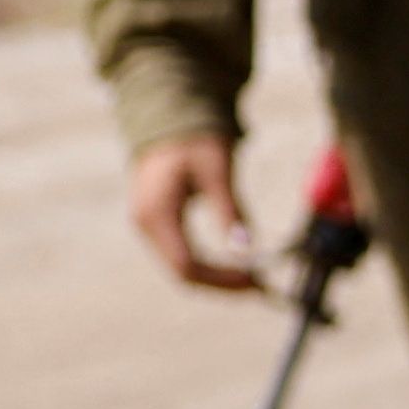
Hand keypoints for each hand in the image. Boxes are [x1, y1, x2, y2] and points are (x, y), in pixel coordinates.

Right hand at [127, 130, 265, 293]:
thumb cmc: (194, 141)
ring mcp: (148, 226)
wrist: (169, 122)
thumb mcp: (217, 170)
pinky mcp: (156, 226)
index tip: (258, 279)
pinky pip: (182, 256)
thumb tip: (246, 246)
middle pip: (184, 274)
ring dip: (219, 278)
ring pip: (182, 269)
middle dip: (224, 284)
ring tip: (255, 278)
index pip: (187, 265)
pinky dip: (210, 266)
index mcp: (157, 212)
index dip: (223, 280)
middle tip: (263, 286)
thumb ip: (229, 208)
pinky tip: (237, 266)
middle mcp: (145, 224)